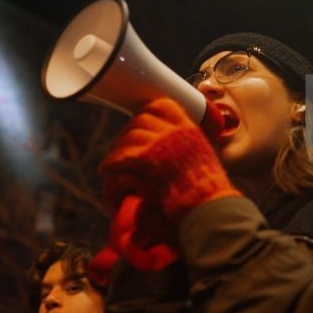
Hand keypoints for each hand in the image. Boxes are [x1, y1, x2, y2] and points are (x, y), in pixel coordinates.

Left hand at [99, 97, 240, 223]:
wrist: (207, 207)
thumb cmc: (205, 192)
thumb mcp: (201, 159)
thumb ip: (184, 146)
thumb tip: (166, 143)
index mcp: (189, 129)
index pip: (162, 106)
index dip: (146, 112)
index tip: (139, 120)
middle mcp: (175, 131)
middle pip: (141, 120)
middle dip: (129, 131)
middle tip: (122, 145)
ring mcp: (161, 142)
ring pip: (129, 136)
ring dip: (117, 148)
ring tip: (111, 162)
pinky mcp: (147, 158)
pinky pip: (121, 155)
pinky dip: (110, 163)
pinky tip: (105, 170)